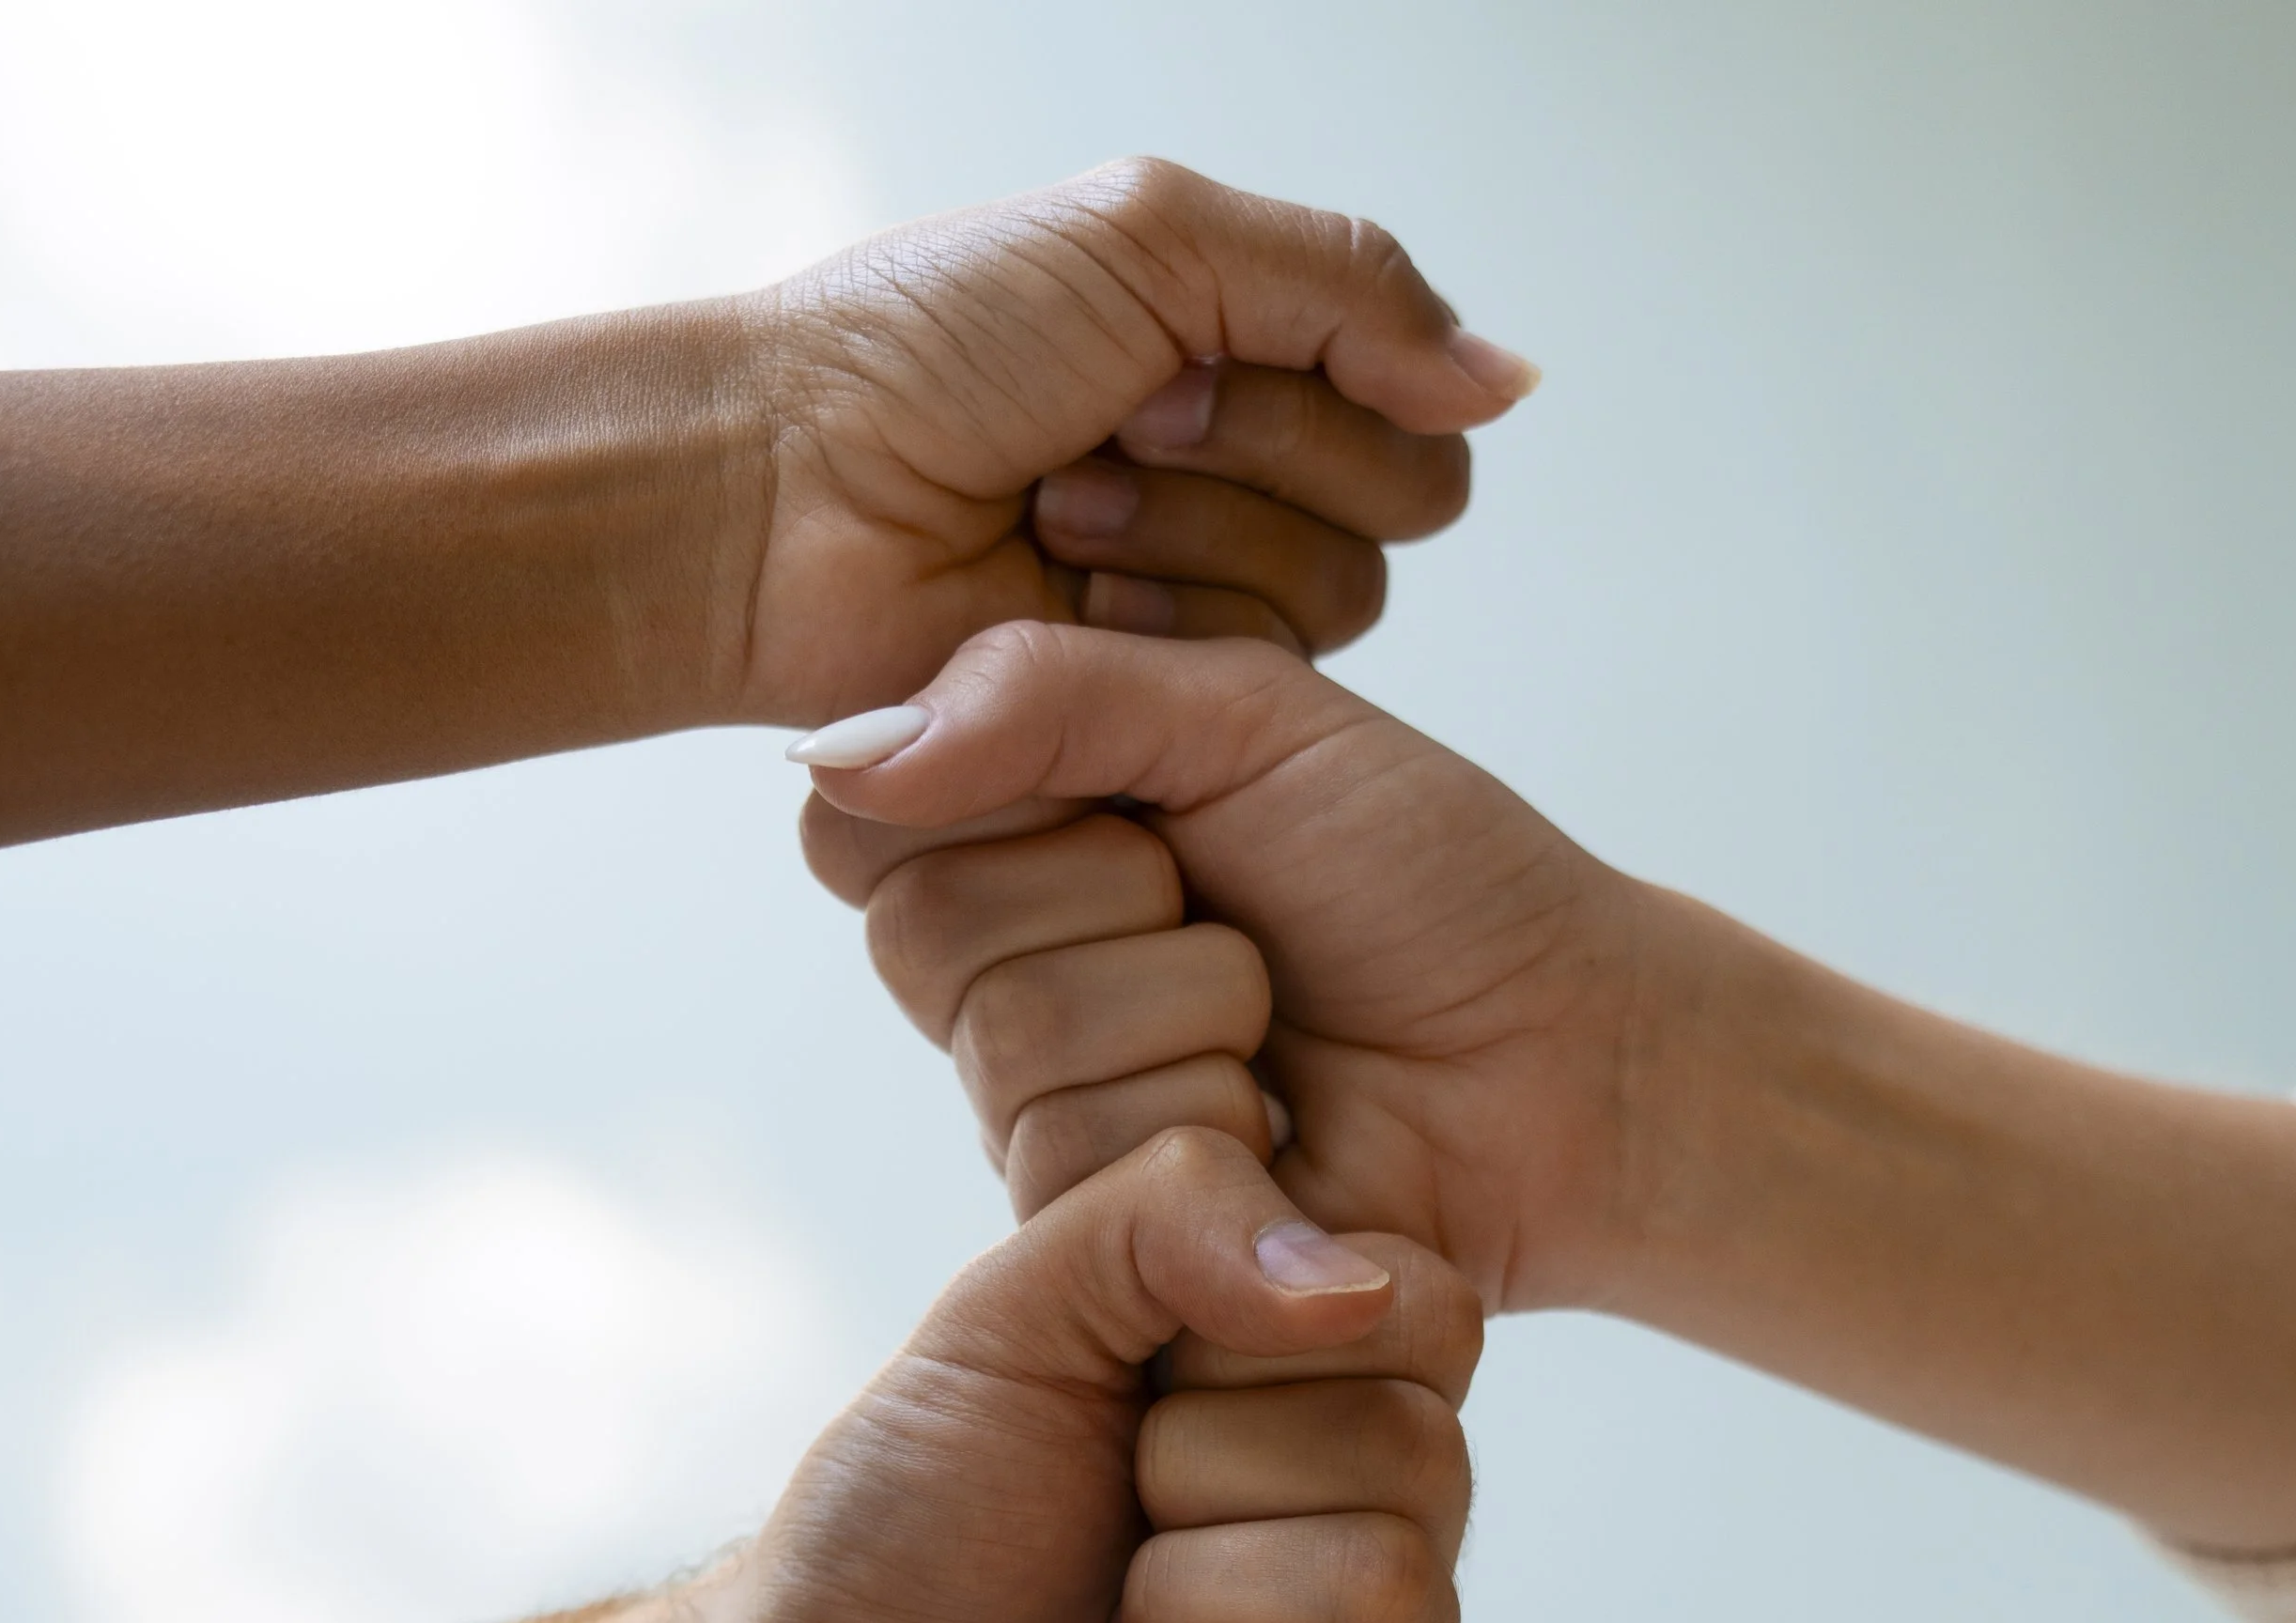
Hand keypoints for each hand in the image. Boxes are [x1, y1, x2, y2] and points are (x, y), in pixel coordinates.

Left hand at [689, 1128, 1477, 1622]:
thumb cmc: (903, 1537)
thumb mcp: (1014, 1309)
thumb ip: (1175, 1208)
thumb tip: (1353, 1285)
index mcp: (1333, 1414)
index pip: (1426, 1311)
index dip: (1256, 1337)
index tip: (1134, 1395)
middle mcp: (1386, 1549)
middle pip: (1418, 1452)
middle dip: (1199, 1476)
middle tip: (1104, 1537)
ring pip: (1384, 1589)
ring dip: (1184, 1605)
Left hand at [730, 161, 1535, 718]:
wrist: (786, 487)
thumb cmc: (928, 345)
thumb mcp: (1153, 239)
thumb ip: (1351, 288)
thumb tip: (1509, 382)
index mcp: (1251, 356)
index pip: (1417, 401)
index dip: (1315, 387)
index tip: (1163, 361)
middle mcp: (1248, 483)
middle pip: (1397, 506)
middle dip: (1253, 458)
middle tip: (1101, 434)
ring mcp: (1204, 602)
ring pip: (1331, 599)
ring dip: (1193, 539)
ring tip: (1055, 512)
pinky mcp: (1157, 711)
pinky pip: (1253, 684)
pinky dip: (1157, 627)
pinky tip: (1054, 592)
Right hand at [796, 621, 1658, 1313]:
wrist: (1562, 1063)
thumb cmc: (1427, 880)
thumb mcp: (1250, 721)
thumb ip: (1048, 694)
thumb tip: (842, 752)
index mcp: (1016, 838)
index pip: (873, 814)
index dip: (1010, 797)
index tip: (1153, 806)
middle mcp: (1005, 984)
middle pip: (930, 935)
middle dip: (1124, 908)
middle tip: (1247, 924)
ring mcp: (1045, 1122)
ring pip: (1012, 1053)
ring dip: (1189, 1022)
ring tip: (1279, 1034)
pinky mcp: (1101, 1247)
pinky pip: (1075, 1177)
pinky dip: (1213, 1137)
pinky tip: (1284, 1139)